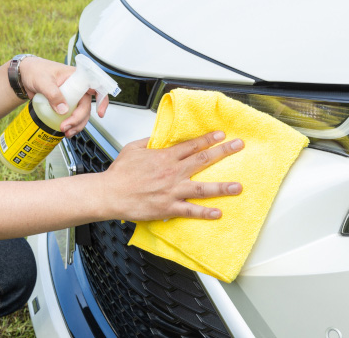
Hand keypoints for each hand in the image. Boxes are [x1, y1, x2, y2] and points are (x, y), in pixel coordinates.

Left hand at [18, 57, 108, 135]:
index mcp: (76, 76)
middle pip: (87, 105)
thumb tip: (63, 110)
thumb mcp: (43, 81)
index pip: (96, 85)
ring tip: (66, 132)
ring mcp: (72, 96)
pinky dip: (71, 124)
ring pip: (81, 113)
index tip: (100, 112)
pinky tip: (65, 130)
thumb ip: (53, 94)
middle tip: (66, 126)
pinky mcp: (65, 104)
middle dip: (79, 119)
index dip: (102, 99)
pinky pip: (72, 116)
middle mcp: (77, 87)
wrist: (24, 76)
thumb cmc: (35, 71)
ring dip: (76, 125)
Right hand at [104, 131, 242, 221]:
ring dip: (222, 187)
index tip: (221, 134)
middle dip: (223, 152)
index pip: (192, 145)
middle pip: (203, 160)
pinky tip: (218, 212)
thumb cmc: (119, 173)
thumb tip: (159, 137)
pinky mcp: (168, 207)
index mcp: (164, 157)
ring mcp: (172, 191)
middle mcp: (172, 173)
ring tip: (238, 186)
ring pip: (202, 188)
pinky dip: (205, 213)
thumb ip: (149, 142)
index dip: (208, 139)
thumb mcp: (133, 149)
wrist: (110, 193)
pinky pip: (190, 211)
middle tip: (238, 146)